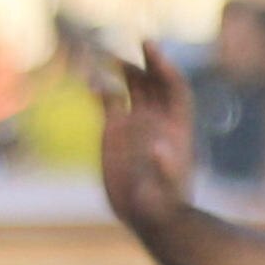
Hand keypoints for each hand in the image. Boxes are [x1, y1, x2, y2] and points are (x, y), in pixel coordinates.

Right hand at [96, 44, 197, 233]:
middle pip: (152, 80)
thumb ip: (164, 168)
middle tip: (124, 48)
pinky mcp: (115, 130)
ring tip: (104, 55)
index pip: (174, 86)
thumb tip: (160, 150)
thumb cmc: (161, 203)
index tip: (149, 48)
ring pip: (131, 86)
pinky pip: (108, 100)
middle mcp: (157, 118)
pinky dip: (99, 88)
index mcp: (175, 125)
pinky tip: (88, 82)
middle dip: (141, 62)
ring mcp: (136, 122)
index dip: (164, 65)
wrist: (149, 216)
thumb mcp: (164, 188)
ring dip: (120, 69)